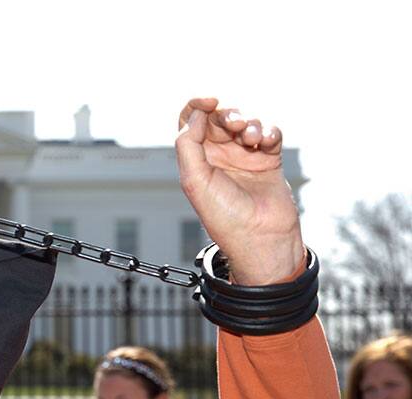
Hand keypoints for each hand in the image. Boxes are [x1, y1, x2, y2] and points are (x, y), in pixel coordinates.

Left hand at [175, 98, 304, 285]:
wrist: (261, 238)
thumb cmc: (225, 216)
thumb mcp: (195, 180)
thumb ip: (188, 144)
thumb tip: (195, 114)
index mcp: (197, 160)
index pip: (190, 121)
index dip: (197, 105)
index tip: (210, 101)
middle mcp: (219, 156)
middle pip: (220, 117)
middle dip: (229, 114)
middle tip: (236, 125)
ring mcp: (244, 157)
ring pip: (247, 122)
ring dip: (251, 123)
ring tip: (253, 140)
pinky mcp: (269, 160)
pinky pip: (270, 133)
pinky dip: (270, 131)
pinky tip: (267, 143)